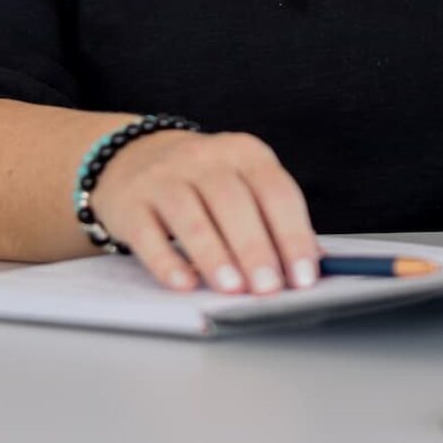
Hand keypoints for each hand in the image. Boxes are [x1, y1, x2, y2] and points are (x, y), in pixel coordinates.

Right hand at [90, 129, 318, 295]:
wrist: (136, 157)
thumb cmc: (204, 181)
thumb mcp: (244, 182)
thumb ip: (274, 217)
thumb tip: (313, 262)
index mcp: (245, 153)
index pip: (277, 192)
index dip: (294, 236)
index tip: (303, 276)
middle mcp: (205, 158)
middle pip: (234, 203)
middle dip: (255, 249)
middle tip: (268, 288)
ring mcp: (164, 178)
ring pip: (191, 217)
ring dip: (215, 256)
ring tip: (233, 289)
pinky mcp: (130, 203)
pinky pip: (147, 234)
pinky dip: (167, 262)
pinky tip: (185, 284)